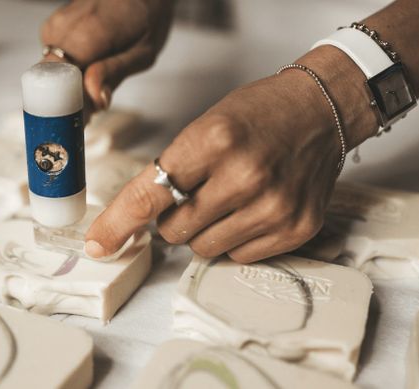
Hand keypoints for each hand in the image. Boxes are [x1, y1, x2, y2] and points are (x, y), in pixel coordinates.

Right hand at [41, 0, 172, 111]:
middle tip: (91, 114)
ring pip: (50, 73)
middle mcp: (62, 28)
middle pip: (50, 80)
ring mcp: (54, 26)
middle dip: (68, 101)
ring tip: (96, 86)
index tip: (81, 124)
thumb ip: (114, 74)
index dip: (67, 107)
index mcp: (86, 35)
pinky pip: (54, 60)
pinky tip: (89, 69)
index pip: (60, 83)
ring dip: (70, 86)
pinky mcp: (52, 28)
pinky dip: (69, 72)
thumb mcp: (143, 52)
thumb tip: (95, 102)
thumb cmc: (147, 18)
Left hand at [84, 46, 376, 262]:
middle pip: (174, 231)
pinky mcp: (295, 229)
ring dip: (205, 230)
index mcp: (215, 141)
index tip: (98, 244)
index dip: (118, 223)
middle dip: (174, 217)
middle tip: (197, 192)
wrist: (320, 111)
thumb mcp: (204, 126)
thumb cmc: (257, 114)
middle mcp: (245, 177)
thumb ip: (169, 172)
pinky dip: (235, 239)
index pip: (151, 194)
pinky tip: (252, 209)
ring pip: (204, 249)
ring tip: (229, 198)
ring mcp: (274, 207)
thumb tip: (133, 221)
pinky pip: (238, 256)